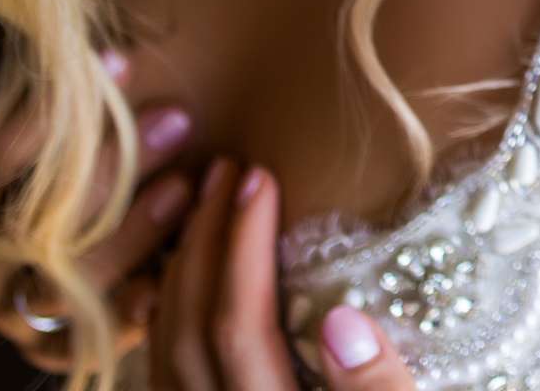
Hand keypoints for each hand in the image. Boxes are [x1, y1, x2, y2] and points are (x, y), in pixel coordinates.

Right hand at [0, 51, 197, 372]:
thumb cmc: (72, 161)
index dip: (54, 111)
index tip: (122, 59)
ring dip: (132, 232)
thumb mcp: (61, 126)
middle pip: (32, 224)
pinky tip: (167, 278)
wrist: (71, 246)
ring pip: (63, 285)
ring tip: (187, 183)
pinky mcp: (56, 349)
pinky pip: (91, 341)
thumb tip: (106, 44)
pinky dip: (130, 311)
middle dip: (112, 168)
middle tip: (178, 117)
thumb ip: (69, 93)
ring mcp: (15, 314)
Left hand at [152, 158, 417, 390]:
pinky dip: (169, 304)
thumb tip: (344, 322)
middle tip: (225, 170)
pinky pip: (163, 359)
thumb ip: (377, 389)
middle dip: (205, 239)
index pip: (240, 326)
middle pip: (188, 326)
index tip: (259, 179)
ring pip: (165, 341)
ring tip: (205, 201)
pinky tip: (189, 267)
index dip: (244, 249)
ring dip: (181, 264)